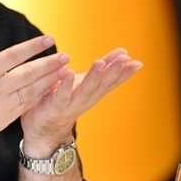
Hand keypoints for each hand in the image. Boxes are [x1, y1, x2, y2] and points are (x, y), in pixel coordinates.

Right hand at [0, 21, 69, 156]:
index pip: (13, 56)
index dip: (33, 47)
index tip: (49, 40)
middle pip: (29, 74)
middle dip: (49, 64)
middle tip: (66, 56)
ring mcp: (1, 106)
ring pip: (32, 91)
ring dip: (50, 81)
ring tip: (65, 72)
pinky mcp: (4, 120)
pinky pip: (27, 106)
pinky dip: (40, 98)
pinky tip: (51, 91)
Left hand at [20, 48, 142, 155]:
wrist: (43, 129)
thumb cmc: (65, 100)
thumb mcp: (85, 81)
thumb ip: (103, 68)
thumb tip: (124, 51)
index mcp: (94, 92)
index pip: (112, 81)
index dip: (124, 73)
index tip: (137, 63)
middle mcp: (86, 99)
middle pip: (102, 84)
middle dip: (114, 71)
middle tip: (125, 59)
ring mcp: (71, 104)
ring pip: (85, 90)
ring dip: (94, 76)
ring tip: (100, 62)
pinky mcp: (55, 107)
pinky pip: (62, 96)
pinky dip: (66, 85)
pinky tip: (69, 73)